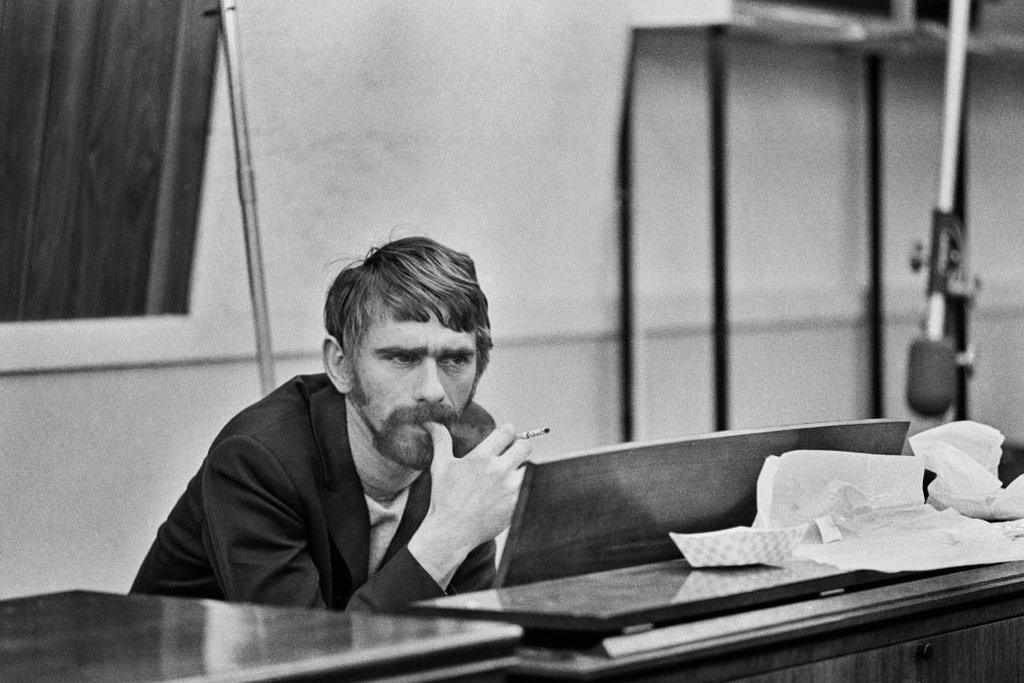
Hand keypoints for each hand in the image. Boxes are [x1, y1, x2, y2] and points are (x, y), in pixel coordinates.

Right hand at [407, 422, 530, 585]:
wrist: (451, 532)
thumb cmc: (444, 498)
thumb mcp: (441, 466)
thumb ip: (441, 441)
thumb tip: (432, 421)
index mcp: (482, 457)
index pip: (507, 431)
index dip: (507, 432)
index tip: (504, 438)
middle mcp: (499, 470)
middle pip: (525, 446)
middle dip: (519, 447)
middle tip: (511, 454)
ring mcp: (510, 488)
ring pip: (529, 468)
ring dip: (520, 469)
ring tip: (508, 476)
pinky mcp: (517, 504)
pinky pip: (527, 489)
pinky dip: (520, 488)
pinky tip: (507, 493)